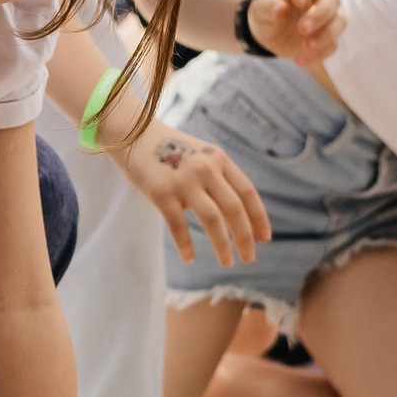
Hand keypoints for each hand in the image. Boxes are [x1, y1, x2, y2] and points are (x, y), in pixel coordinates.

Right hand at [113, 121, 269, 266]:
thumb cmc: (167, 150)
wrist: (131, 133)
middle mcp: (205, 168)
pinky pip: (178, 225)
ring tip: (228, 262)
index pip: (247, 192)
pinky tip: (189, 258)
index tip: (264, 238)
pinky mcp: (161, 192)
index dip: (259, 217)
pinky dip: (185, 245)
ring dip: (222, 245)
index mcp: (218, 159)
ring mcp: (183, 180)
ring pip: (212, 219)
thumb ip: (217, 175)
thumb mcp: (200, 155)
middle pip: (234, 209)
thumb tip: (235, 211)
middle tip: (249, 259)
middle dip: (245, 237)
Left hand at [245, 0, 344, 69]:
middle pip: (332, 0)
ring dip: (326, 35)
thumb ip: (268, 6)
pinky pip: (332, 45)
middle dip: (320, 15)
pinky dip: (319, 54)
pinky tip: (300, 60)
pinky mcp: (327, 38)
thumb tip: (281, 10)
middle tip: (302, 29)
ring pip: (339, 22)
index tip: (298, 0)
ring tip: (306, 45)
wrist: (269, 33)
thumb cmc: (265, 13)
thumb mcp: (259, 9)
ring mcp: (326, 18)